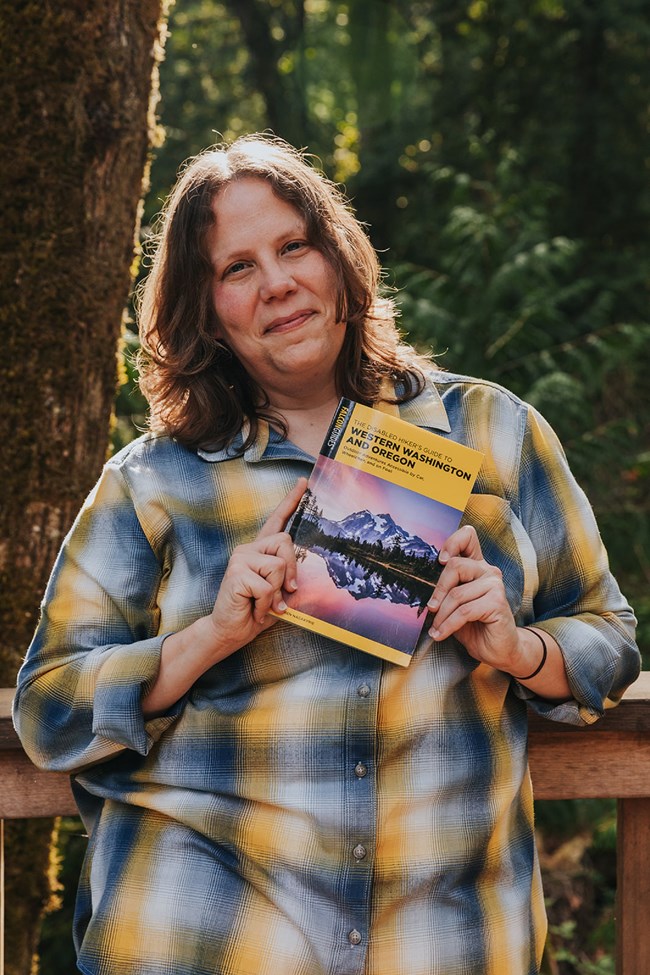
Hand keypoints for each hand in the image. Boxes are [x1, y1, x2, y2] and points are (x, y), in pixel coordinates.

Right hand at [143, 478, 307, 716]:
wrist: (230, 631)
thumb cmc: (256, 611)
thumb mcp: (279, 591)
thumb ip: (288, 576)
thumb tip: (301, 572)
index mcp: (260, 551)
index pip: (277, 521)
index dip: (291, 501)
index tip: (303, 482)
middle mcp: (248, 549)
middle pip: (286, 542)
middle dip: (292, 570)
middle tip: (285, 593)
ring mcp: (240, 559)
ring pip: (279, 566)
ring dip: (277, 592)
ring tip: (263, 602)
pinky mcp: (237, 572)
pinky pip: (268, 586)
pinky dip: (268, 604)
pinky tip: (255, 608)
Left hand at [426, 524, 519, 670]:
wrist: (497, 650)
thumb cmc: (474, 626)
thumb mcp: (454, 605)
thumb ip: (445, 590)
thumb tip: (420, 585)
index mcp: (477, 566)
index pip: (468, 536)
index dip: (452, 543)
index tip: (441, 561)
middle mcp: (487, 571)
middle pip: (456, 566)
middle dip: (438, 590)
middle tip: (431, 609)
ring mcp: (495, 585)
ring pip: (457, 594)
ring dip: (442, 615)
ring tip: (436, 629)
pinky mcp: (497, 602)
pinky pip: (464, 611)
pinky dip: (449, 625)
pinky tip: (442, 634)